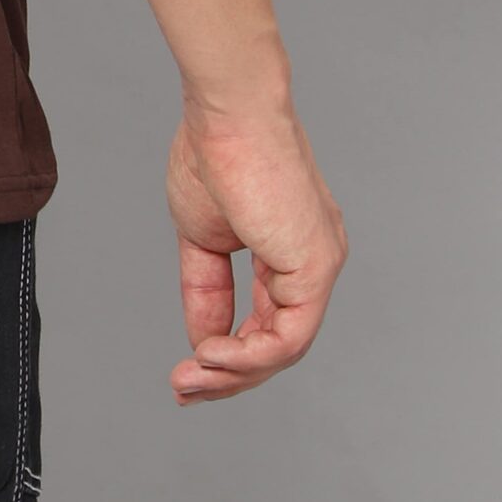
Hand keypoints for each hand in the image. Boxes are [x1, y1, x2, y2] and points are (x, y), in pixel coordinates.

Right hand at [164, 103, 346, 402]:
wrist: (228, 112)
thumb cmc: (214, 152)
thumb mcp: (200, 235)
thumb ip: (207, 289)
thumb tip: (204, 339)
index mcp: (287, 248)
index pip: (263, 319)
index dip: (224, 354)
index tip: (184, 375)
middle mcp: (311, 261)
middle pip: (275, 342)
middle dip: (226, 375)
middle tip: (183, 389)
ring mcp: (319, 265)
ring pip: (282, 347)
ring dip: (232, 372)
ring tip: (191, 378)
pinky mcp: (316, 268)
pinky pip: (288, 336)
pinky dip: (248, 356)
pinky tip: (212, 356)